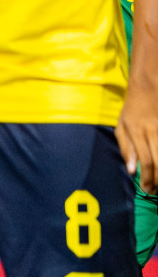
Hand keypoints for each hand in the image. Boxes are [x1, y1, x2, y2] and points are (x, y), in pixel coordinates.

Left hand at [118, 78, 157, 194]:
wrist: (149, 86)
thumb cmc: (133, 109)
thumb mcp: (122, 126)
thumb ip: (126, 149)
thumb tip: (132, 171)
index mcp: (138, 133)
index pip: (146, 162)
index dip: (148, 179)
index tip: (147, 190)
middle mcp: (154, 132)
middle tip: (157, 191)